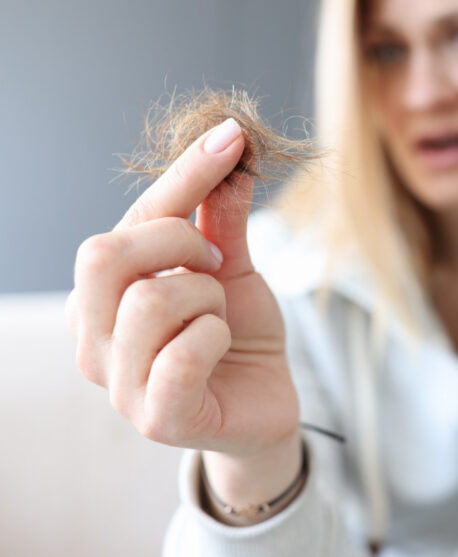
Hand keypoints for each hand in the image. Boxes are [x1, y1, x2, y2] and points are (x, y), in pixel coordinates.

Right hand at [67, 119, 299, 468]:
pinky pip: (182, 356)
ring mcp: (118, 383)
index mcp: (102, 292)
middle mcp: (93, 336)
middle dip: (180, 243)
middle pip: (103, 256)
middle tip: (218, 264)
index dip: (184, 175)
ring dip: (207, 298)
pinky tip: (222, 347)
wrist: (266, 403)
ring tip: (219, 317)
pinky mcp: (157, 419)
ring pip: (149, 302)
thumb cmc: (239, 334)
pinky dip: (216, 338)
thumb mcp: (235, 267)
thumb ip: (222, 216)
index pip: (128, 220)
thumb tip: (227, 144)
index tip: (233, 137)